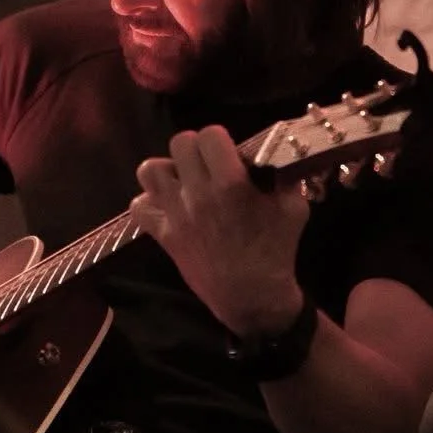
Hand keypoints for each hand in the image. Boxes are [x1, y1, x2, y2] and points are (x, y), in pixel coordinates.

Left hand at [129, 126, 310, 336]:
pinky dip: (150, 203)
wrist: (252, 298)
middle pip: (180, 143)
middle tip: (208, 165)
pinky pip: (138, 207)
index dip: (220, 139)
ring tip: (184, 182)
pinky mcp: (163, 235)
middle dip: (196, 149)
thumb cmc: (276, 251)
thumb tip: (276, 152)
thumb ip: (284, 176)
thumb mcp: (294, 208)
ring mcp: (176, 215)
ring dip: (168, 171)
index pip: (210, 134)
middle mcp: (197, 194)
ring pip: (150, 170)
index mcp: (230, 183)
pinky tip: (169, 207)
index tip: (229, 153)